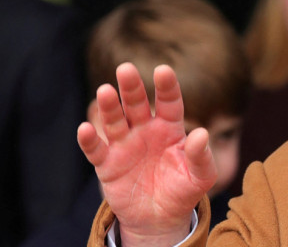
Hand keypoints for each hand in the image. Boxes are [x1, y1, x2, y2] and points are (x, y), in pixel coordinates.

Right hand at [77, 63, 216, 245]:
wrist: (160, 218)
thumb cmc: (183, 190)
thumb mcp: (200, 176)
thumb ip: (201, 155)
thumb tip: (202, 134)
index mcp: (170, 127)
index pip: (169, 102)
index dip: (166, 86)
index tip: (163, 70)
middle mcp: (145, 130)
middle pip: (137, 104)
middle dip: (131, 87)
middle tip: (125, 69)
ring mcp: (124, 145)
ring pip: (115, 120)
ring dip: (109, 106)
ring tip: (105, 90)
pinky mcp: (107, 164)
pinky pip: (96, 149)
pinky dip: (89, 140)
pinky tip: (85, 128)